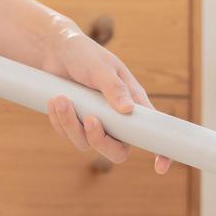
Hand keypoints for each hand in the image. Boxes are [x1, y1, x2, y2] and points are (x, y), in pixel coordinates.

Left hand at [40, 19, 170, 174]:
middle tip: (90, 120)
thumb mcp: (100, 66)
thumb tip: (128, 110)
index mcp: (132, 102)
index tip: (160, 167)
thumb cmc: (83, 52)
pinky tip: (54, 101)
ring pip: (87, 144)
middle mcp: (116, 117)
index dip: (160, 151)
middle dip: (100, 141)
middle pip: (117, 150)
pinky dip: (59, 121)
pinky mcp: (75, 123)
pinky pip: (68, 135)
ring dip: (72, 125)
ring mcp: (95, 123)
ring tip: (60, 100)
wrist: (54, 49)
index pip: (152, 131)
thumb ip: (114, 88)